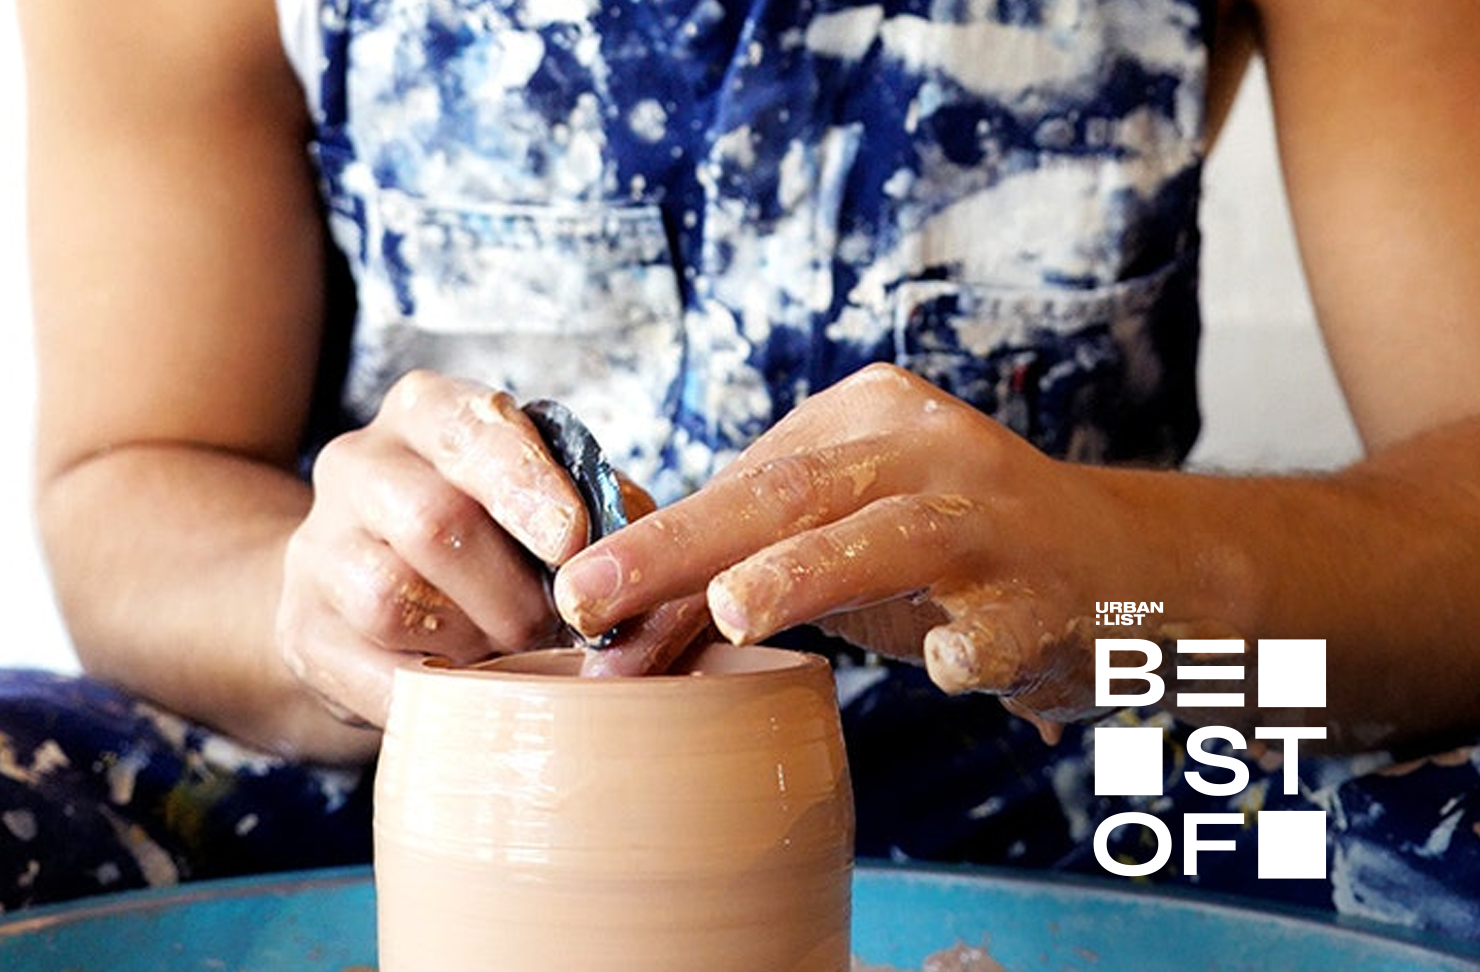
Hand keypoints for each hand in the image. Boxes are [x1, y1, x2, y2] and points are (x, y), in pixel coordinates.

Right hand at [276, 371, 590, 726]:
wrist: (369, 591)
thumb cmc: (493, 537)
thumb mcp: (544, 496)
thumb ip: (599, 506)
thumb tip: (637, 544)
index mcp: (426, 411)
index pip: (470, 428)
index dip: (525, 485)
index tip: (572, 540)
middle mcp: (359, 464)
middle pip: (432, 521)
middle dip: (512, 589)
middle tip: (555, 625)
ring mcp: (318, 548)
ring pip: (391, 598)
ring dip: (473, 640)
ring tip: (511, 654)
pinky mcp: (300, 629)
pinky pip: (369, 671)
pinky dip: (436, 691)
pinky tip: (471, 690)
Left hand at [555, 364, 1141, 732]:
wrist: (1120, 571)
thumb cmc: (949, 556)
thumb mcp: (841, 542)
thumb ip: (732, 576)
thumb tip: (608, 645)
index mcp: (867, 418)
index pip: (746, 482)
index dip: (658, 542)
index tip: (577, 600)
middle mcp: (928, 450)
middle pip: (792, 490)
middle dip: (682, 543)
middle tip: (589, 594)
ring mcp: (994, 518)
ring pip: (892, 533)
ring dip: (807, 570)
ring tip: (729, 608)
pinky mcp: (1047, 594)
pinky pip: (995, 627)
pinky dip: (967, 647)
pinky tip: (946, 667)